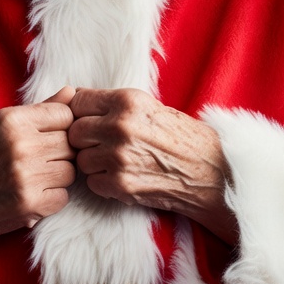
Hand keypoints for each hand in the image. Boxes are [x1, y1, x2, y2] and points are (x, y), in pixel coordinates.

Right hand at [0, 87, 76, 279]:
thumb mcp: (1, 125)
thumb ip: (40, 109)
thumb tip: (72, 92)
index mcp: (12, 120)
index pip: (65, 115)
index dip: (61, 127)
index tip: (48, 136)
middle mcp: (20, 145)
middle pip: (70, 144)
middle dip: (60, 152)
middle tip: (39, 160)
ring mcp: (25, 176)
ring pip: (70, 170)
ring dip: (58, 176)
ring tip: (35, 177)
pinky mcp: (29, 204)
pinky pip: (63, 197)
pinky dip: (52, 198)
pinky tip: (32, 194)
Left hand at [68, 87, 236, 242]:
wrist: (210, 171)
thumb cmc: (180, 136)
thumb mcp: (148, 106)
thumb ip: (112, 104)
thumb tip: (74, 98)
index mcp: (127, 101)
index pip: (78, 101)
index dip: (80, 112)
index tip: (88, 119)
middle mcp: (120, 126)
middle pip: (74, 131)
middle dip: (84, 139)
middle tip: (101, 143)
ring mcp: (119, 157)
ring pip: (81, 159)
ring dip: (93, 162)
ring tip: (116, 161)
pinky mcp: (121, 185)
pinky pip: (92, 182)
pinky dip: (103, 182)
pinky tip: (122, 176)